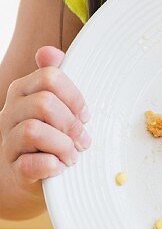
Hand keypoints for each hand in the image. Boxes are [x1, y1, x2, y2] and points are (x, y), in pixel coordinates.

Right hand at [0, 46, 91, 190]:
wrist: (24, 176)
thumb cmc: (46, 137)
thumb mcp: (53, 105)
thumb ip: (54, 78)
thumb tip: (50, 52)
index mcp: (22, 92)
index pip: (50, 77)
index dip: (74, 96)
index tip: (85, 115)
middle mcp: (10, 113)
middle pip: (44, 103)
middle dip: (71, 123)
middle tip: (83, 140)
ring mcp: (8, 142)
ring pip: (33, 131)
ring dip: (63, 145)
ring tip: (72, 156)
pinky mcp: (14, 170)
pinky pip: (30, 164)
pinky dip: (51, 165)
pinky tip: (59, 167)